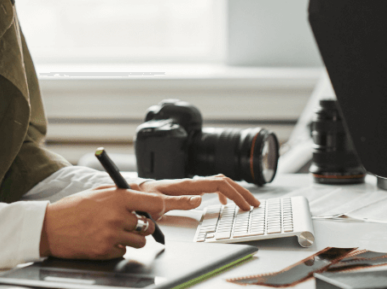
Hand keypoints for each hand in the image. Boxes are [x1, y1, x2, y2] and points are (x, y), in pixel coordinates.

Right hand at [40, 187, 200, 259]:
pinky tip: (103, 240)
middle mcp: (117, 217)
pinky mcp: (106, 250)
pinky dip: (118, 247)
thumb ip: (121, 194)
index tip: (172, 208)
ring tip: (114, 231)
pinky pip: (124, 251)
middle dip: (144, 226)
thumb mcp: (98, 193)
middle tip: (131, 222)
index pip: (154, 203)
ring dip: (132, 238)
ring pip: (140, 241)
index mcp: (117, 198)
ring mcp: (112, 235)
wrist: (50, 227)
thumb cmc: (73, 208)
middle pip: (149, 226)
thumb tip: (141, 195)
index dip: (165, 207)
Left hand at [134, 175, 260, 212]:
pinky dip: (223, 193)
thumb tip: (200, 199)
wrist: (132, 192)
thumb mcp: (158, 203)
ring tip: (246, 203)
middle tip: (254, 205)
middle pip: (224, 181)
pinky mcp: (188, 189)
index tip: (245, 206)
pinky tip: (224, 203)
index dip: (235, 194)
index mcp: (187, 185)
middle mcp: (191, 183)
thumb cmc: (143, 199)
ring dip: (235, 192)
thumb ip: (178, 202)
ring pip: (220, 182)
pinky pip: (212, 187)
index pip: (218, 185)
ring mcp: (191, 185)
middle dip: (242, 192)